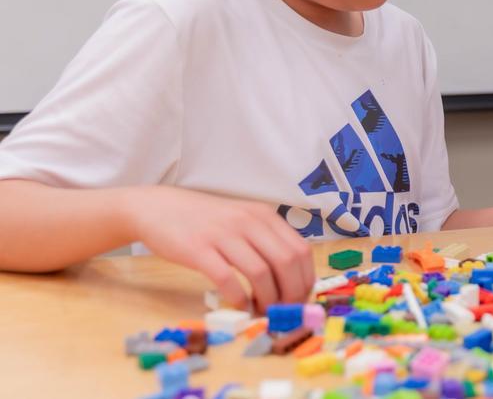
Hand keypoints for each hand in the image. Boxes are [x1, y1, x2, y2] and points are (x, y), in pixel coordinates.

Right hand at [124, 187, 313, 311]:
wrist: (158, 208)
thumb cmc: (205, 220)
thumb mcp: (243, 220)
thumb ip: (265, 241)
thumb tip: (291, 277)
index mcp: (264, 216)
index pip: (301, 250)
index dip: (306, 279)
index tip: (301, 298)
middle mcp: (248, 222)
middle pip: (287, 262)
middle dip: (291, 293)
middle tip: (285, 311)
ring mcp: (224, 234)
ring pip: (261, 272)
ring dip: (268, 300)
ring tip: (263, 312)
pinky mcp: (198, 250)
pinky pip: (227, 279)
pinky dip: (239, 298)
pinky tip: (240, 306)